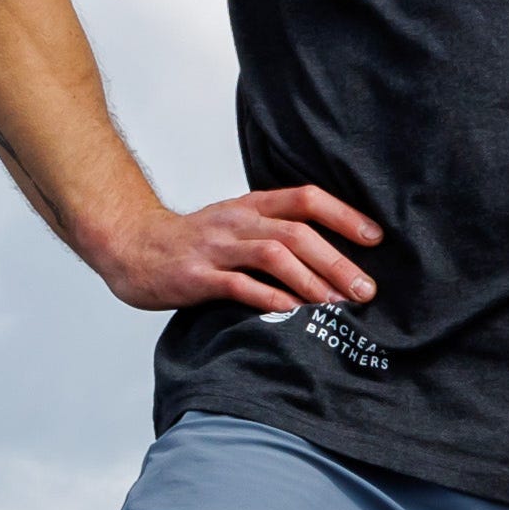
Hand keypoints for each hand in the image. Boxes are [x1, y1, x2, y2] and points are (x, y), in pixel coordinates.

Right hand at [99, 184, 383, 317]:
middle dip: (337, 261)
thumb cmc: (194, 243)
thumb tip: (336, 259)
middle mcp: (237, 222)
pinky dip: (269, 297)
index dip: (343, 216)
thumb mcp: (238, 226)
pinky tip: (292, 310)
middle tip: (367, 288)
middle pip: (297, 232)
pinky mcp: (197, 276)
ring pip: (273, 255)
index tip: (376, 238)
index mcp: (252, 206)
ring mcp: (216, 248)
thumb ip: (278, 234)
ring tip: (337, 303)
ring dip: (311, 279)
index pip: (305, 199)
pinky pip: (238, 285)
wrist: (132, 247)